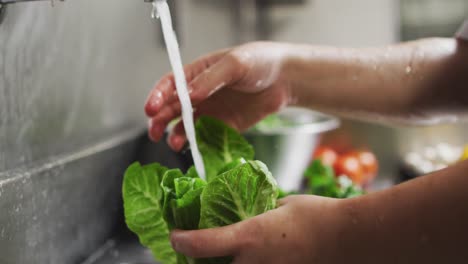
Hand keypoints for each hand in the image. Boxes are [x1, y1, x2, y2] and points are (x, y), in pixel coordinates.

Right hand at [145, 42, 291, 150]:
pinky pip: (207, 137)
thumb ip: (211, 79)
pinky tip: (196, 150)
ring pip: (187, 125)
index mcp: (198, 72)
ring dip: (177, 134)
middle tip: (155, 132)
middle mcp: (201, 93)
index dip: (158, 96)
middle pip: (173, 108)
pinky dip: (199, 145)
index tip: (150, 109)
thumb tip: (189, 95)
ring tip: (176, 144)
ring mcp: (213, 110)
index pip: (170, 84)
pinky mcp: (225, 126)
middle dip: (160, 120)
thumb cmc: (261, 62)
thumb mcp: (235, 64)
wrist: (286, 79)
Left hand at [169, 195, 342, 263]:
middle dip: (197, 263)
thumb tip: (249, 210)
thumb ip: (259, 210)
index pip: (201, 244)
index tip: (175, 237)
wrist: (348, 239)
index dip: (181, 241)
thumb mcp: (281, 204)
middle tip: (195, 252)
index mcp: (249, 237)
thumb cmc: (317, 216)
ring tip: (223, 256)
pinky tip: (249, 259)